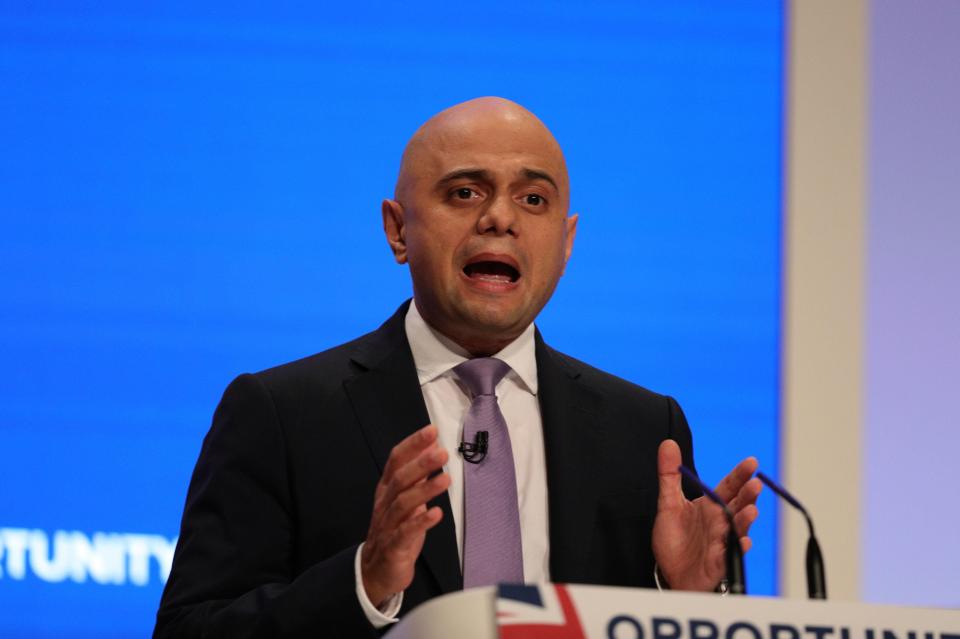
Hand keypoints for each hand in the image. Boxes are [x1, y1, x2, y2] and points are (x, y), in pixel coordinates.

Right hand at [360, 424, 450, 607]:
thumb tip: (433, 450)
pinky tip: (437, 513)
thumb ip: (417, 477)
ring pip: (403, 503)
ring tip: (446, 479)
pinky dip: (421, 522)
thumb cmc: (395, 531)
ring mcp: (387, 524)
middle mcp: (385, 503)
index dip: (413, 444)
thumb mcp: (406, 500)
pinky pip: (406, 532)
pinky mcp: (393, 546)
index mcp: (387, 489)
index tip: (432, 431)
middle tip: (442, 452)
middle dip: (421, 463)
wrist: (376, 571)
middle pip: (400, 479)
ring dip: (425, 489)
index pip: (396, 460)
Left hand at [651, 439, 761, 591]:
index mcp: (711, 506)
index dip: (740, 475)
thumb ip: (669, 475)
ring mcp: (722, 541)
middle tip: (755, 484)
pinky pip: (731, 554)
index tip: (751, 462)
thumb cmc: (676, 540)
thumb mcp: (668, 503)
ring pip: (738, 528)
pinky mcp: (719, 561)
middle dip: (748, 495)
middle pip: (738, 505)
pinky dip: (738, 548)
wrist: (671, 573)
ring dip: (745, 520)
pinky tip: (743, 541)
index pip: (729, 486)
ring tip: (751, 510)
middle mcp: (721, 522)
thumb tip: (668, 444)